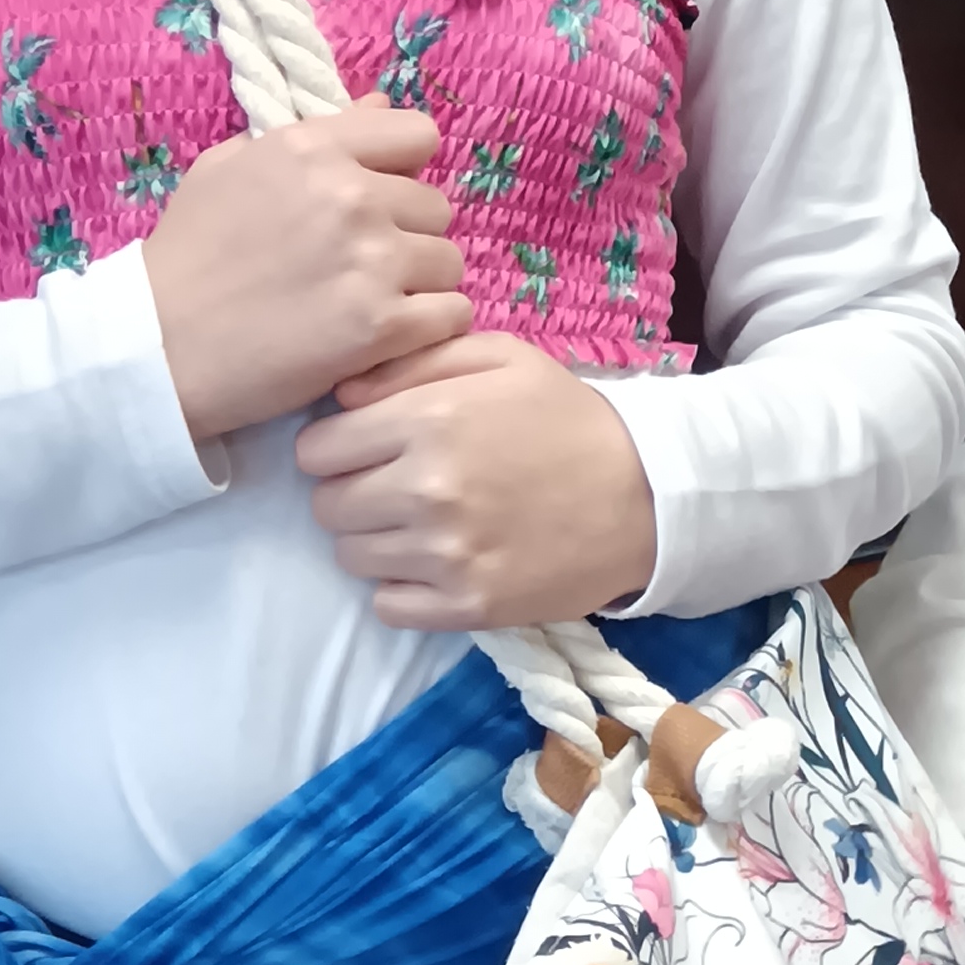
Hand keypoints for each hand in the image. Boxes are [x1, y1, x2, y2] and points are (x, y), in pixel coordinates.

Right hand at [144, 107, 466, 444]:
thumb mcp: (227, 169)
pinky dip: (430, 329)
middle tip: (365, 266)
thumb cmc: (183, 258)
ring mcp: (372, 260)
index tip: (379, 200)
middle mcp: (352, 196)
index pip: (417, 134)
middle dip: (409, 233)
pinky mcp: (383, 325)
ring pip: (449, 262)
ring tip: (373, 305)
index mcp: (313, 149)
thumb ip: (311, 136)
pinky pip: (452, 314)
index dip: (404, 168)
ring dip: (421, 284)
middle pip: (436, 205)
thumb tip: (380, 104)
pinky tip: (390, 339)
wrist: (158, 348)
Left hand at [292, 327, 657, 628]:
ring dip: (375, 541)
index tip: (366, 448)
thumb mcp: (501, 357)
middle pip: (326, 506)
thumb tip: (341, 396)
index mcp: (427, 420)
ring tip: (421, 525)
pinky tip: (436, 565)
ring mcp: (445, 555)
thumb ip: (415, 361)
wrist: (648, 493)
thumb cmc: (567, 417)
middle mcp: (425, 490)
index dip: (336, 446)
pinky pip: (387, 605)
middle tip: (394, 487)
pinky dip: (401, 588)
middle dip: (351, 493)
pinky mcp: (468, 606)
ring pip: (351, 557)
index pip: (315, 450)